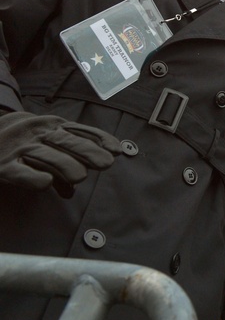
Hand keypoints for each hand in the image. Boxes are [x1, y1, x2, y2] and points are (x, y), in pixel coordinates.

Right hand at [0, 111, 120, 197]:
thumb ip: (59, 166)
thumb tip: (70, 193)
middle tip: (106, 163)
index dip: (99, 140)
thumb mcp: (44, 146)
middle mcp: (38, 133)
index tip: (117, 150)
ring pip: (45, 154)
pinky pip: (19, 171)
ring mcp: (20, 148)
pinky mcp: (2, 165)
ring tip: (81, 176)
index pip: (80, 131)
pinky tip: (46, 184)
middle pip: (66, 141)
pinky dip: (32, 176)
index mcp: (53, 126)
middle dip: (87, 152)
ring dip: (64, 164)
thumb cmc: (23, 142)